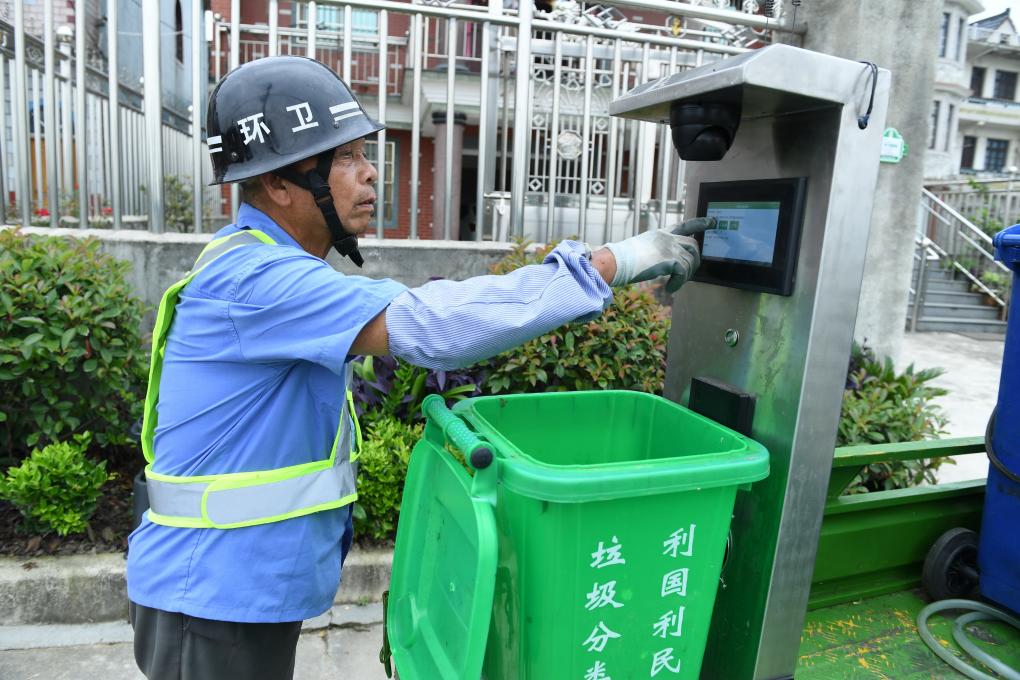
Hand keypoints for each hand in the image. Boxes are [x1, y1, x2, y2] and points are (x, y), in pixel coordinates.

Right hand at [601, 217, 715, 292]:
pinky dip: (678, 283)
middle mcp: (667, 237)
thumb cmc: (622, 259)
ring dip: (685, 276)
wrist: (615, 261)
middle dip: (695, 260)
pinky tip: (669, 288)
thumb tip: (666, 265)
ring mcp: (670, 247)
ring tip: (673, 284)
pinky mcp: (670, 259)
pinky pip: (683, 273)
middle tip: (688, 274)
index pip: (684, 225)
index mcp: (661, 233)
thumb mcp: (642, 250)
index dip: (700, 223)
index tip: (712, 222)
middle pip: (693, 245)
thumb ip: (656, 252)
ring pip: (690, 261)